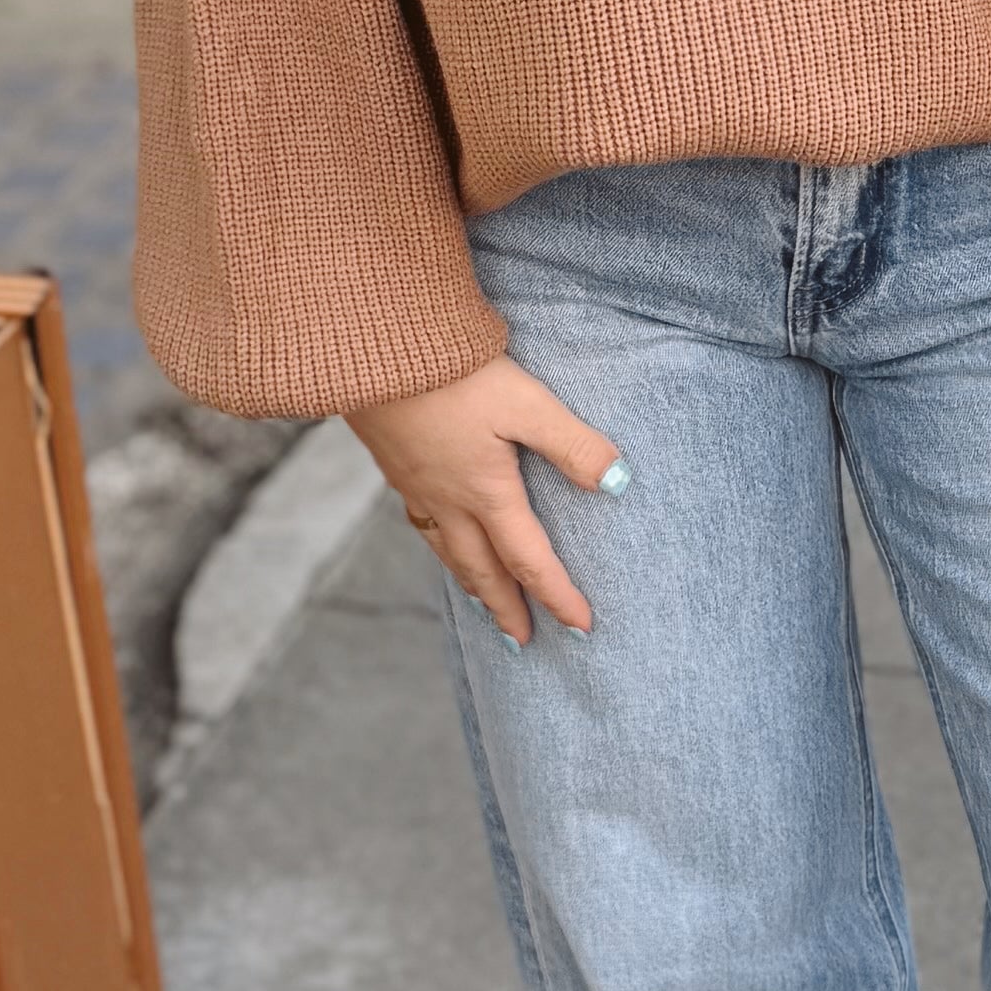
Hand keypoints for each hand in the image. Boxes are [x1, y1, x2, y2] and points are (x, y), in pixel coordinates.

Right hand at [349, 355, 621, 646]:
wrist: (372, 349)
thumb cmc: (452, 374)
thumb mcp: (526, 403)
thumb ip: (572, 444)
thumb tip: (618, 483)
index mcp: (486, 492)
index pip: (530, 559)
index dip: (558, 595)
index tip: (581, 628)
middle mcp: (448, 500)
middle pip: (482, 570)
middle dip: (505, 608)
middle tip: (521, 642)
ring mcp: (416, 484)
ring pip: (447, 550)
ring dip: (470, 582)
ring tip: (482, 601)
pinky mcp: (395, 463)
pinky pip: (421, 523)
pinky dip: (439, 546)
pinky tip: (439, 533)